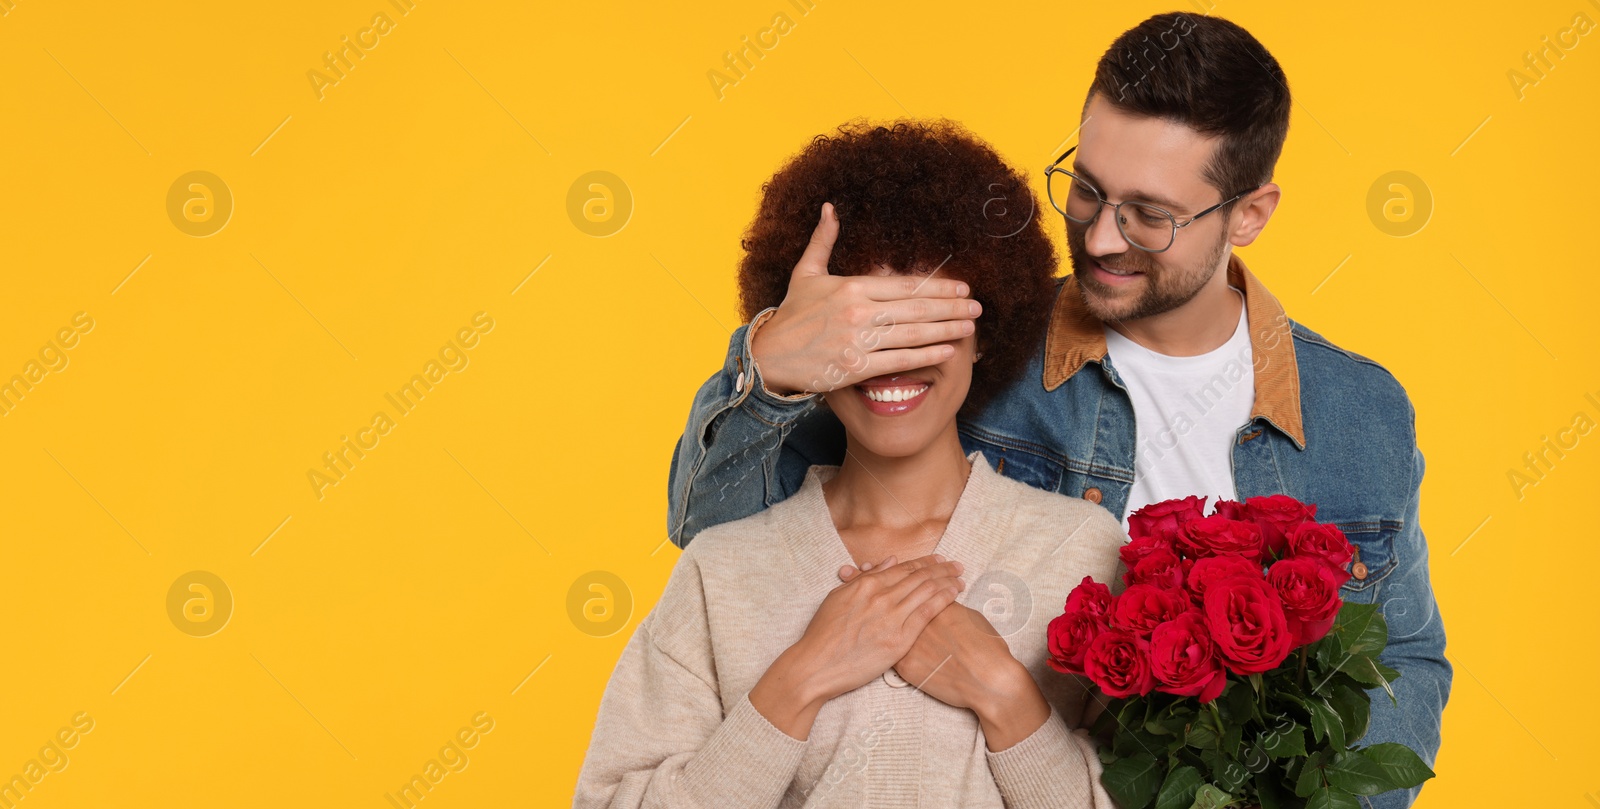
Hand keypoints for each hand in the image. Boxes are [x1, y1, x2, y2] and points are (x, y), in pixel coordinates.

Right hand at [749, 203, 980, 395]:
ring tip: (970, 326)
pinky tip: (948, 351)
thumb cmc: (790, 316)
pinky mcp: (856, 366)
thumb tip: (829, 207)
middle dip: (951, 307)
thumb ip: (823, 240)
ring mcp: (858, 340)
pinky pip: (900, 360)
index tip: (961, 288)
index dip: (937, 286)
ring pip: (914, 333)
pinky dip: (927, 355)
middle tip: (978, 306)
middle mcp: (858, 311)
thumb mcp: (805, 273)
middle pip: (916, 308)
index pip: (905, 285)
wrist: (769, 357)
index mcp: (851, 286)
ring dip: (947, 329)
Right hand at [749, 554, 965, 738]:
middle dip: (942, 569)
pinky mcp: (899, 639)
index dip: (924, 562)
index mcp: (866, 585)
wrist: (815, 665)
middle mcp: (881, 596)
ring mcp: (891, 617)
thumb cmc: (823, 634)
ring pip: (926, 591)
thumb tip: (889, 562)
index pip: (903, 568)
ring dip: (947, 581)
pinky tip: (954, 594)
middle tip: (957, 565)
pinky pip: (926, 613)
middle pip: (919, 577)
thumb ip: (864, 579)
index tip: (939, 560)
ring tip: (960, 577)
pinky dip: (943, 600)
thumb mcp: (838, 597)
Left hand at [842, 562, 1048, 750]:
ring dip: (862, 598)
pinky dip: (866, 630)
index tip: (881, 562)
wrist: (985, 679)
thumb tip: (944, 595)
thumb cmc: (985, 648)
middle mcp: (914, 618)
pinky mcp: (904, 663)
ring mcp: (906, 641)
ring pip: (879, 615)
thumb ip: (948, 605)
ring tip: (848, 580)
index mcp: (928, 601)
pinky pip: (879, 646)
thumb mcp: (967, 617)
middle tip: (857, 567)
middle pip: (888, 595)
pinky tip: (855, 620)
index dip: (893, 571)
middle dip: (870, 578)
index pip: (908, 582)